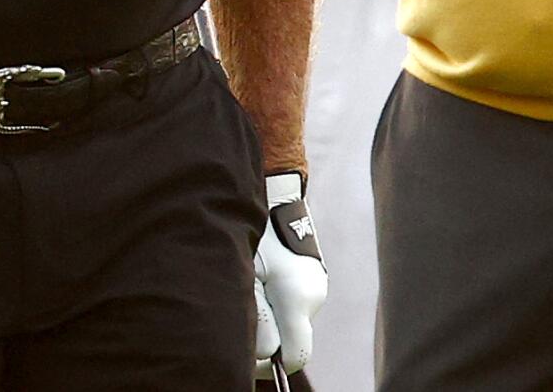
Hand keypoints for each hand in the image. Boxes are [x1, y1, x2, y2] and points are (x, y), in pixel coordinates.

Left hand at [253, 172, 326, 378]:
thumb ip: (258, 317)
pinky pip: (292, 303)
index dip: (270, 361)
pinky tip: (257, 279)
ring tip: (245, 288)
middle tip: (238, 314)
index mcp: (299, 298)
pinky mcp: (310, 276)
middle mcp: (314, 296)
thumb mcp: (246, 274)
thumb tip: (265, 355)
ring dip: (268, 316)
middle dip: (265, 337)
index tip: (245, 347)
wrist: (272, 190)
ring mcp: (315, 285)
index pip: (295, 357)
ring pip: (290, 321)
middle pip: (291, 340)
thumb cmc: (252, 231)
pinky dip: (274, 301)